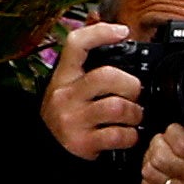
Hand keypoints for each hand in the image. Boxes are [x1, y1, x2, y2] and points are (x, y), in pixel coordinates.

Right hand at [41, 24, 143, 159]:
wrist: (48, 151)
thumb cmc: (69, 114)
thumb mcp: (71, 88)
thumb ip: (91, 67)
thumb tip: (119, 36)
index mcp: (64, 76)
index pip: (76, 44)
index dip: (100, 32)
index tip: (123, 32)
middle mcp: (66, 95)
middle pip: (107, 76)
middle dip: (131, 85)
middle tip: (134, 93)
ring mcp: (73, 119)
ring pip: (117, 107)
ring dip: (135, 113)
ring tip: (134, 116)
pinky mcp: (82, 142)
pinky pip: (118, 135)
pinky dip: (131, 136)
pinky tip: (128, 135)